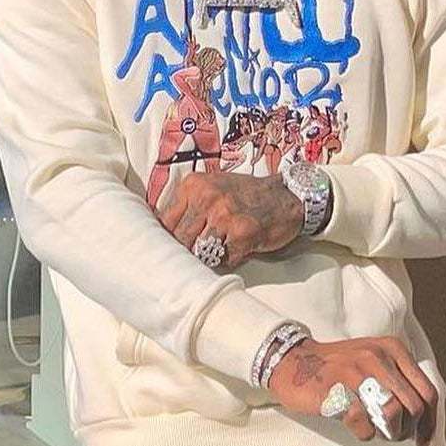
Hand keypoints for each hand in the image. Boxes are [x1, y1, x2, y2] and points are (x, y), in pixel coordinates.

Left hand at [159, 173, 303, 267]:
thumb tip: (159, 231)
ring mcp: (225, 216)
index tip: (166, 251)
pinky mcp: (243, 234)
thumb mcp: (211, 188)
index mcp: (193, 186)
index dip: (165, 241)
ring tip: (220, 249)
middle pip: (180, 240)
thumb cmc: (246, 195)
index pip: (164, 222)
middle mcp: (207, 198)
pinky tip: (238, 248)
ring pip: (200, 252)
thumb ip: (186, 206)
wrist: (286, 196)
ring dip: (209, 257)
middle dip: (186, 253)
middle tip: (195, 256)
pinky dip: (230, 259)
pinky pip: (224, 260)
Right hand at [268, 337, 438, 445]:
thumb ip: (399, 380)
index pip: (427, 391)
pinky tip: (358, 427)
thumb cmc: (336, 368)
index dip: (430, 421)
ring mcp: (357, 373)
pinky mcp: (337, 392)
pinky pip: (364, 423)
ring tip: (379, 432)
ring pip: (394, 413)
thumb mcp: (375, 361)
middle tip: (396, 436)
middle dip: (409, 430)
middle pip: (414, 406)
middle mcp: (379, 357)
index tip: (424, 438)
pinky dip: (365, 433)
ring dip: (390, 432)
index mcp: (394, 349)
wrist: (293, 362)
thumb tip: (421, 416)